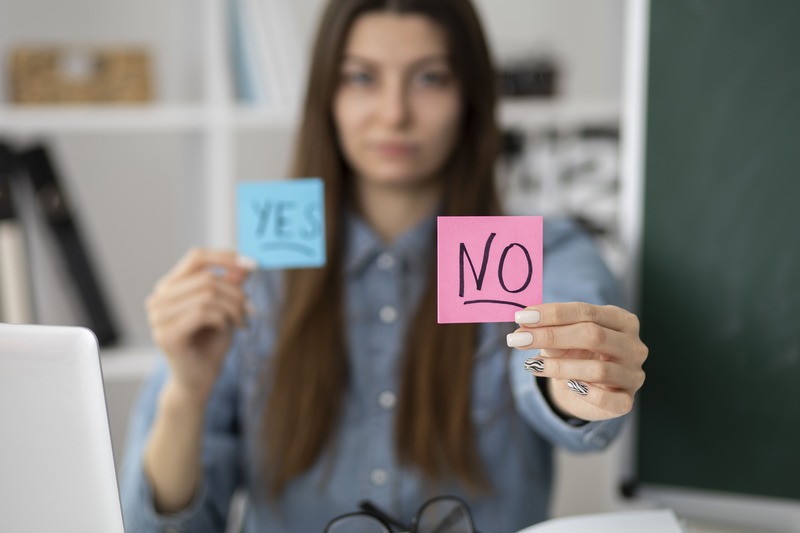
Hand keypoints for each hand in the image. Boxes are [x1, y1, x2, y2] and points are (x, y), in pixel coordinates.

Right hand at [145, 248, 254, 403]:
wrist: (199, 381)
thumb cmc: (210, 343)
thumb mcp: (226, 308)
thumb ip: (231, 285)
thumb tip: (244, 264)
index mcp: (170, 287)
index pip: (196, 258)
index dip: (225, 257)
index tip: (252, 263)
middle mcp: (158, 299)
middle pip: (206, 278)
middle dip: (236, 292)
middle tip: (251, 309)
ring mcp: (158, 317)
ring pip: (207, 295)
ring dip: (233, 308)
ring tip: (242, 321)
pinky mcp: (166, 335)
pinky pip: (203, 313)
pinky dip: (223, 320)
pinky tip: (226, 330)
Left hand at [507, 302, 647, 421]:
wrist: (584, 389)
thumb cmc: (575, 354)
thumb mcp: (560, 338)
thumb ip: (546, 329)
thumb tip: (522, 325)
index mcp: (621, 320)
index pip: (586, 311)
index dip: (552, 314)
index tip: (521, 318)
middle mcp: (633, 346)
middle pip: (593, 335)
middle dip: (551, 336)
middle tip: (517, 339)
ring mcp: (633, 374)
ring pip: (598, 370)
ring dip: (559, 367)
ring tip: (533, 365)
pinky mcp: (626, 401)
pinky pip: (607, 400)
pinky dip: (584, 392)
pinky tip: (565, 386)